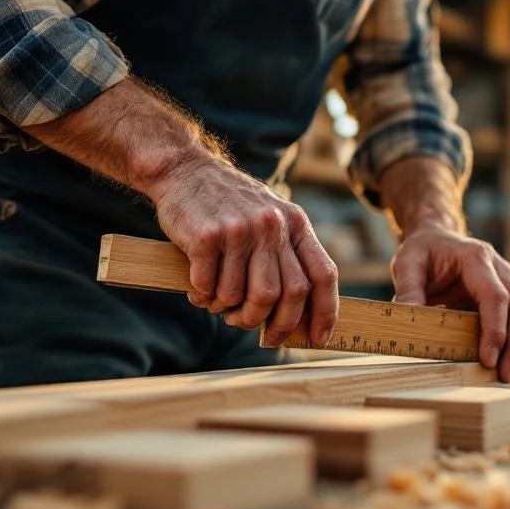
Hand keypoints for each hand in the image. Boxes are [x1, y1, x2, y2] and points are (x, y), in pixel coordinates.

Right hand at [150, 156, 338, 345]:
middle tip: (252, 327)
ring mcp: (239, 230)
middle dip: (271, 323)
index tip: (318, 339)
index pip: (322, 275)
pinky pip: (209, 288)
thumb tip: (297, 315)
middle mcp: (272, 226)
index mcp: (295, 223)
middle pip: (283, 295)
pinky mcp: (206, 237)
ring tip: (218, 302)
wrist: (184, 170)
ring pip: (243, 297)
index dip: (325, 312)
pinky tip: (199, 290)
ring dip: (228, 310)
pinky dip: (203, 298)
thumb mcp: (271, 218)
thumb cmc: (230, 205)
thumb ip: (287, 255)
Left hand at [391, 227, 509, 382]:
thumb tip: (406, 316)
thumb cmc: (423, 252)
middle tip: (506, 377)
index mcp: (476, 258)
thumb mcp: (407, 264)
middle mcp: (500, 268)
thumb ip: (408, 289)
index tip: (488, 359)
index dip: (495, 329)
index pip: (495, 296)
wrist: (436, 238)